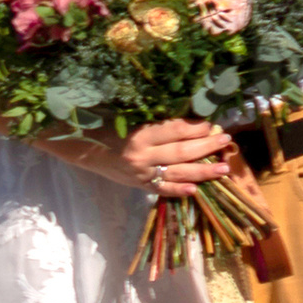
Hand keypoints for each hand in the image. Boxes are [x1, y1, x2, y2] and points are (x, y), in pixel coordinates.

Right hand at [49, 115, 233, 193]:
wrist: (77, 147)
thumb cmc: (100, 123)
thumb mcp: (124, 114)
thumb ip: (150, 116)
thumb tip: (183, 112)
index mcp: (137, 135)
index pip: (173, 131)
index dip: (194, 127)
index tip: (210, 123)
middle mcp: (141, 157)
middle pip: (181, 152)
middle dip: (206, 146)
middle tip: (225, 140)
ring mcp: (140, 174)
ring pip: (177, 173)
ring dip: (202, 171)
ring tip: (223, 168)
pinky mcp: (137, 185)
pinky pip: (161, 189)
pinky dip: (178, 190)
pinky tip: (195, 191)